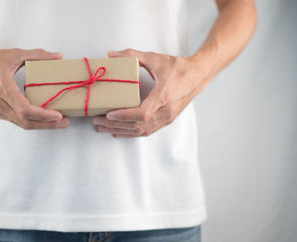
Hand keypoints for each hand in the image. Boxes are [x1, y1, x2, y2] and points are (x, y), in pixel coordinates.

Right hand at [0, 47, 68, 129]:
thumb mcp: (14, 54)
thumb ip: (38, 55)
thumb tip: (59, 56)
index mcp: (3, 89)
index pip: (26, 110)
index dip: (44, 116)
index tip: (58, 115)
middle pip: (26, 122)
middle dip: (48, 125)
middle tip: (65, 122)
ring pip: (22, 124)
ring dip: (41, 125)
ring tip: (58, 122)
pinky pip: (16, 120)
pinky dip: (31, 121)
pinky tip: (42, 118)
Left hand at [93, 48, 209, 137]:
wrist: (198, 75)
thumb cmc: (178, 67)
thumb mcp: (155, 58)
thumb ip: (132, 55)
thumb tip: (111, 54)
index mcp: (164, 97)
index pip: (141, 114)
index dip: (124, 116)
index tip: (109, 114)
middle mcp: (166, 111)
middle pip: (137, 125)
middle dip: (115, 125)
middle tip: (98, 121)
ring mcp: (167, 118)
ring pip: (141, 131)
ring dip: (121, 130)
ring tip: (104, 129)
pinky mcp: (167, 120)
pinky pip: (147, 131)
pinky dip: (132, 133)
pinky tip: (120, 133)